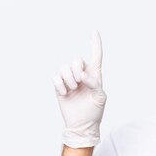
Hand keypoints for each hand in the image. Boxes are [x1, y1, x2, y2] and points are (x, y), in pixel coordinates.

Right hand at [53, 31, 106, 147]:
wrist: (82, 125)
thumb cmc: (94, 111)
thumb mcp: (100, 97)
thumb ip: (95, 84)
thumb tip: (83, 75)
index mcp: (94, 75)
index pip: (95, 56)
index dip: (95, 44)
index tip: (94, 31)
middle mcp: (81, 75)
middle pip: (76, 60)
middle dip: (76, 70)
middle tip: (79, 82)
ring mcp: (69, 80)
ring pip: (64, 68)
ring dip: (68, 79)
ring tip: (72, 90)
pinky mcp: (59, 86)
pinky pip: (55, 77)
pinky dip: (60, 85)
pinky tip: (65, 94)